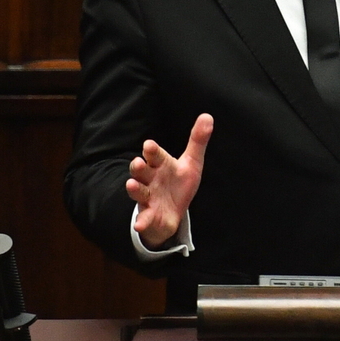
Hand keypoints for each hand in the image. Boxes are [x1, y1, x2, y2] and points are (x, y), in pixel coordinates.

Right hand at [126, 114, 212, 248]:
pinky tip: (139, 224)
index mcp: (161, 164)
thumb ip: (197, 141)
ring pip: (138, 191)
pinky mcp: (149, 214)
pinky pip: (144, 218)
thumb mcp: (191, 162)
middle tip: (138, 163)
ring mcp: (148, 197)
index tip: (149, 145)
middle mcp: (150, 179)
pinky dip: (142, 221)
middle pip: (141, 171)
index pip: (155, 155)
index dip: (152, 150)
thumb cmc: (179, 182)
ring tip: (131, 186)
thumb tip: (208, 116)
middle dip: (138, 167)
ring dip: (134, 189)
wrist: (172, 211)